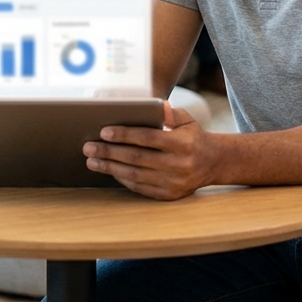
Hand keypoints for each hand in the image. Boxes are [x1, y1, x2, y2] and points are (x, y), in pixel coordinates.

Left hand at [83, 104, 218, 199]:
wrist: (213, 162)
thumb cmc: (193, 136)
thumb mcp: (185, 120)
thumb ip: (167, 113)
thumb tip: (148, 105)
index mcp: (183, 143)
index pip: (147, 138)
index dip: (124, 135)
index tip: (103, 132)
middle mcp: (179, 165)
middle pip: (136, 158)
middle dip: (109, 152)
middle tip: (88, 147)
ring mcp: (174, 183)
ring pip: (135, 175)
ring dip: (110, 168)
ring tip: (92, 161)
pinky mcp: (169, 195)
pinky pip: (140, 188)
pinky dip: (122, 179)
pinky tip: (110, 170)